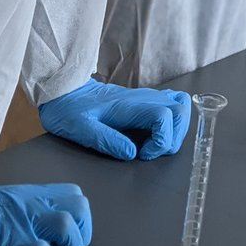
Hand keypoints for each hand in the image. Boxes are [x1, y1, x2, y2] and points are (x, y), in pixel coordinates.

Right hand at [0, 184, 90, 245]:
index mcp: (27, 194)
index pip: (73, 194)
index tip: (63, 237)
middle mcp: (31, 204)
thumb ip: (18, 210)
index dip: (77, 218)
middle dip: (80, 233)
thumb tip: (31, 227)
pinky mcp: (12, 245)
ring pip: (69, 227)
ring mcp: (23, 222)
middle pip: (81, 207)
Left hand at [39, 78, 190, 161]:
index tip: (143, 155)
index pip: (165, 116)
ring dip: (176, 129)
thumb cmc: (70, 110)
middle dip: (172, 138)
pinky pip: (172, 102)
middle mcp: (142, 98)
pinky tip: (157, 132)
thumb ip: (107, 140)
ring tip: (155, 145)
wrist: (65, 91)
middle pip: (179, 111)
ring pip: (180, 106)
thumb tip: (132, 154)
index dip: (161, 140)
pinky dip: (174, 119)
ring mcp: (146, 97)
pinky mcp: (145, 100)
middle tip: (151, 152)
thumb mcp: (81, 129)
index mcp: (129, 105)